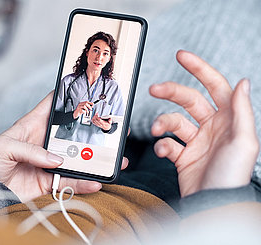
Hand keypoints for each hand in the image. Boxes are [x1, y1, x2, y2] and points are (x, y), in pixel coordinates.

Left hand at [0, 92, 128, 201]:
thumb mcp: (4, 147)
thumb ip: (30, 150)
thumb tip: (56, 159)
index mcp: (33, 125)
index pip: (53, 105)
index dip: (68, 95)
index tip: (86, 90)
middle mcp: (46, 141)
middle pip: (73, 132)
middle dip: (92, 129)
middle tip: (110, 127)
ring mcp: (50, 161)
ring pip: (78, 158)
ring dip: (95, 159)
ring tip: (112, 159)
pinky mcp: (50, 180)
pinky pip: (71, 181)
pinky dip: (84, 183)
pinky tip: (96, 182)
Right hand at [150, 50, 258, 196]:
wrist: (213, 204)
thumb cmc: (231, 175)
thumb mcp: (244, 140)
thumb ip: (241, 110)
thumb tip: (243, 82)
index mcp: (228, 119)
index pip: (215, 86)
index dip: (199, 69)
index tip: (181, 56)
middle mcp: (212, 127)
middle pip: (188, 100)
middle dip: (170, 91)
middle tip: (154, 89)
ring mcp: (196, 142)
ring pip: (173, 121)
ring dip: (162, 123)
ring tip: (157, 130)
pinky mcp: (182, 156)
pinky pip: (167, 144)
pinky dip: (161, 146)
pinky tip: (165, 152)